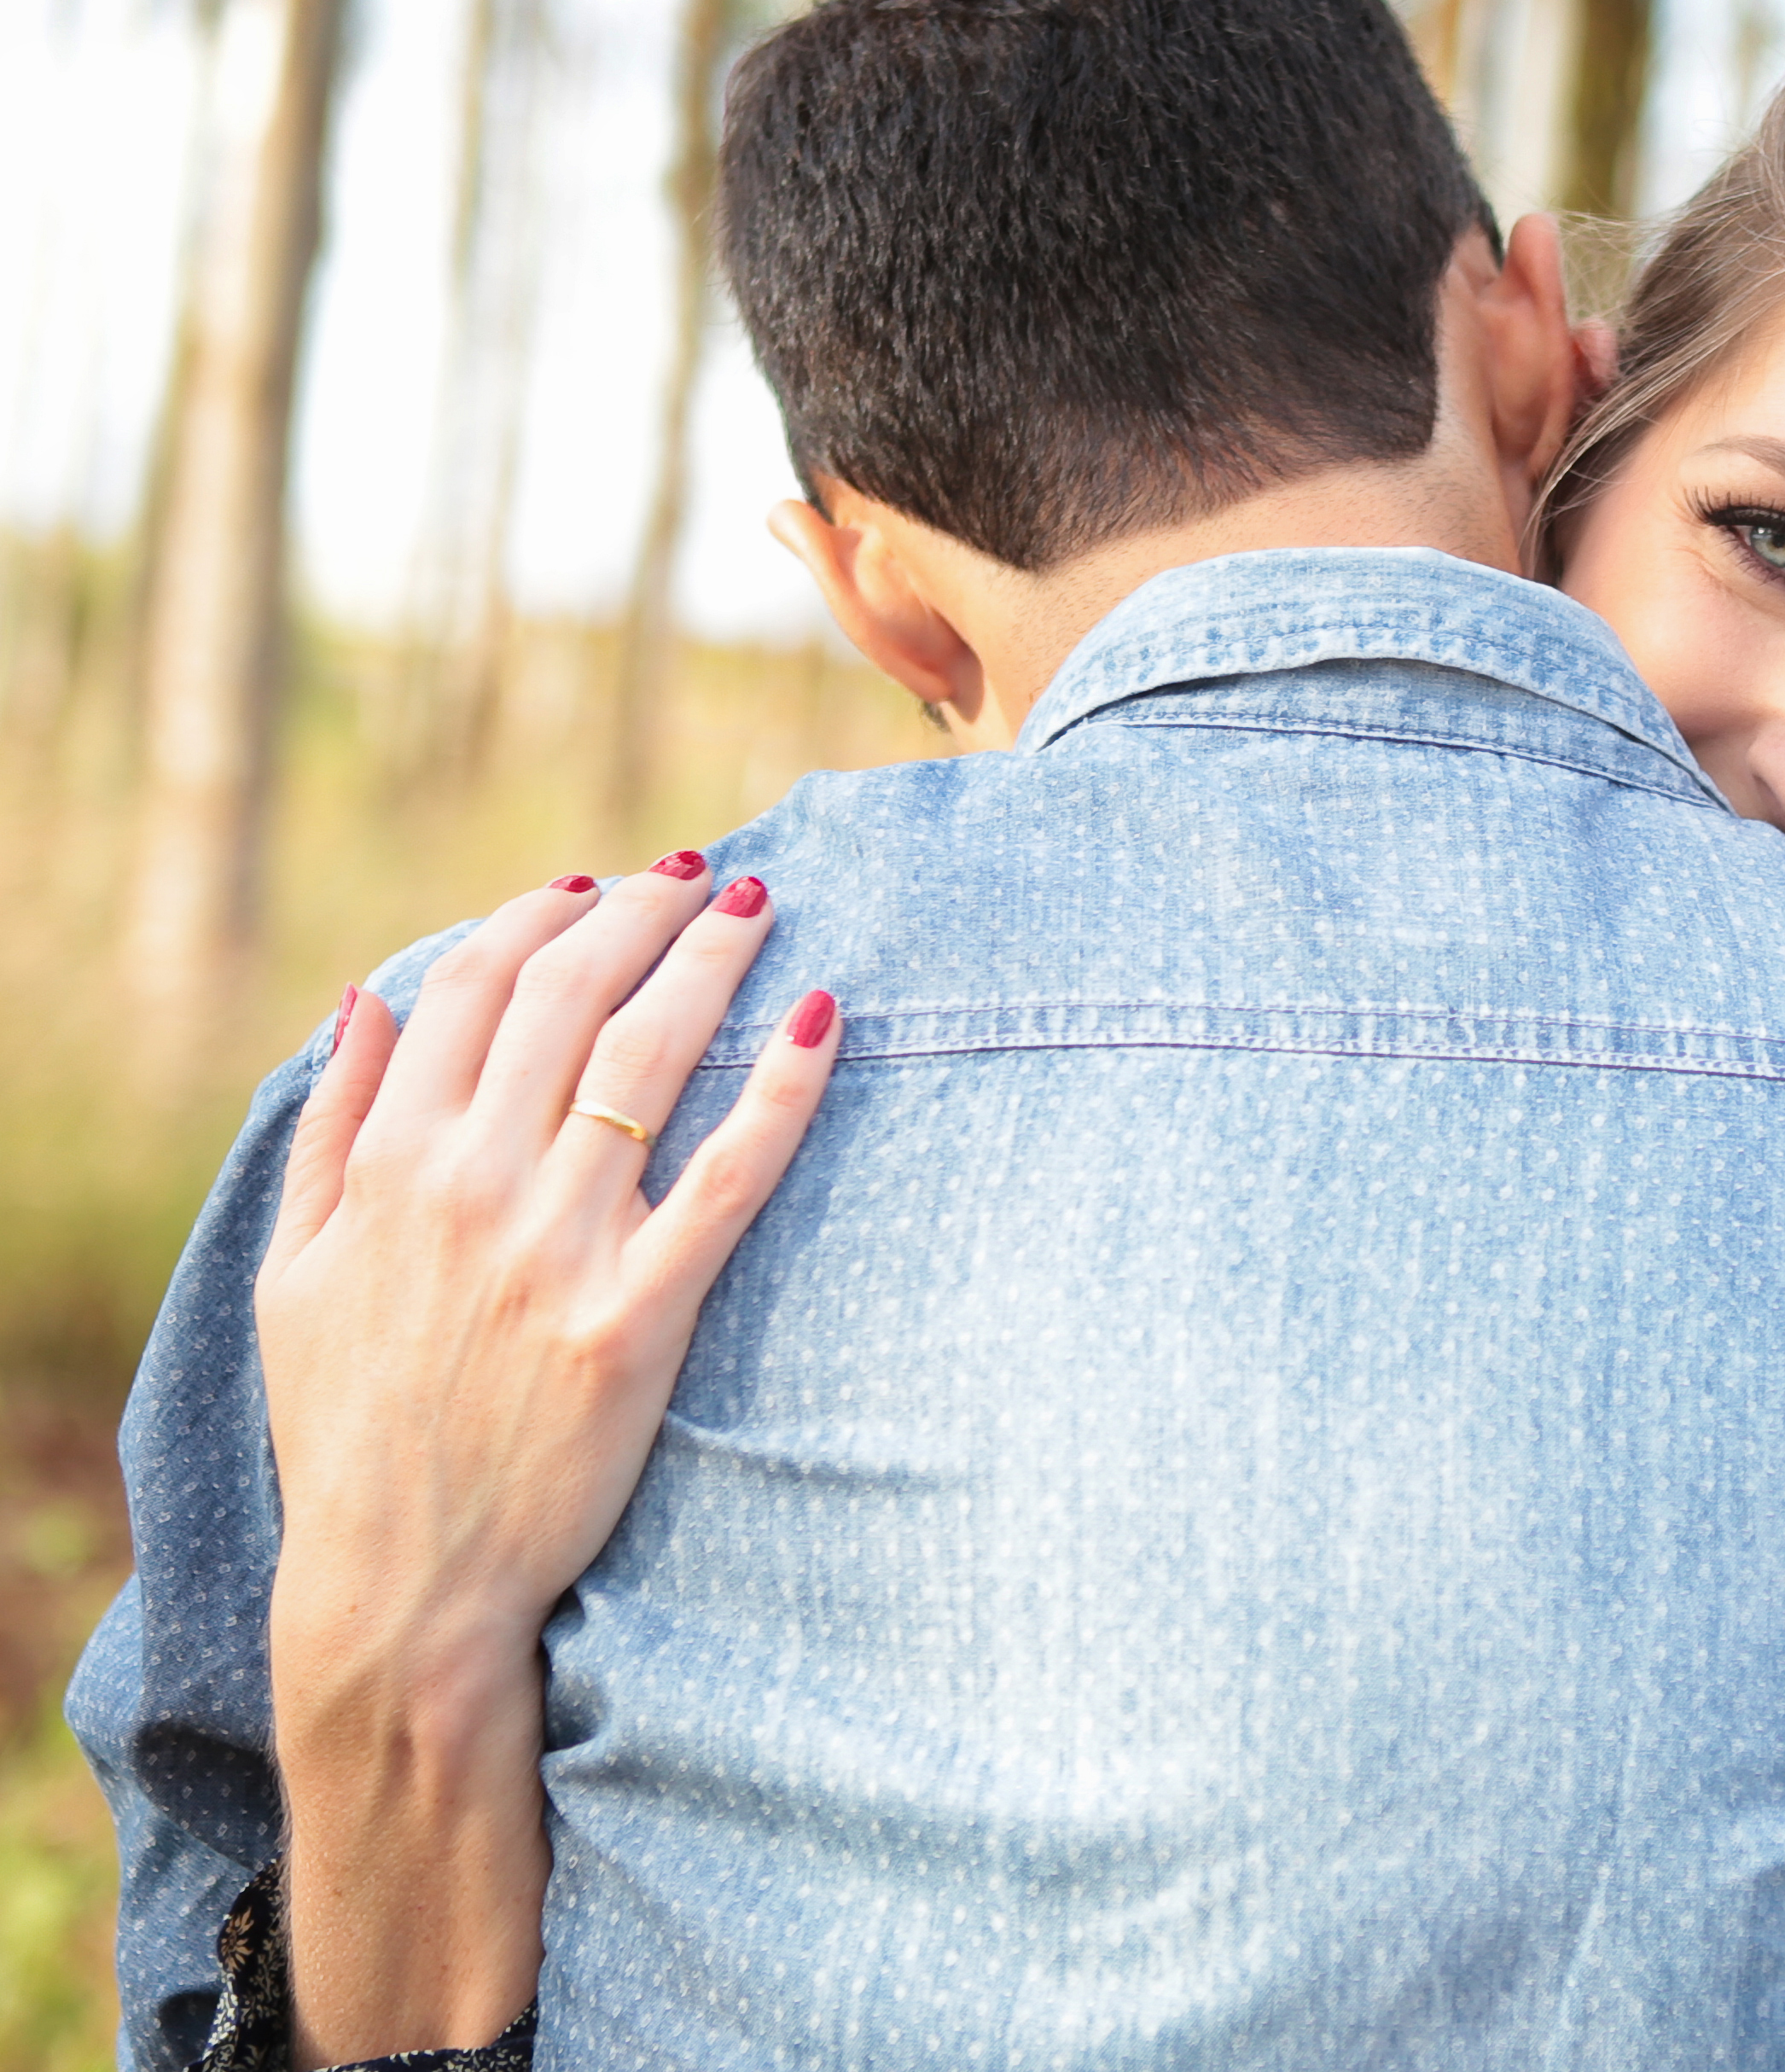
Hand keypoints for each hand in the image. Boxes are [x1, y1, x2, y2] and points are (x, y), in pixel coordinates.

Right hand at [258, 857, 841, 2057]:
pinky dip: (781, 1089)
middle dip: (645, 914)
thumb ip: (330, 1131)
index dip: (542, 916)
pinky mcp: (638, 1317)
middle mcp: (473, 1188)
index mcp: (392, 1167)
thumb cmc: (349, 1429)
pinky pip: (730, 1178)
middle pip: (574, 999)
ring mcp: (559, 1249)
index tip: (598, 882)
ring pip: (652, 1061)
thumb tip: (366, 1001)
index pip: (476, 988)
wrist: (400, 1584)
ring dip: (712, 963)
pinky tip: (823, 1022)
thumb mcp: (291, 1273)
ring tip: (761, 906)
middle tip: (705, 871)